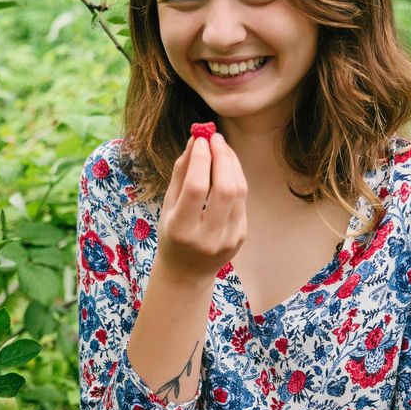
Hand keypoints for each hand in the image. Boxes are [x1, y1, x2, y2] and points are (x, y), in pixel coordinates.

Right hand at [156, 132, 246, 282]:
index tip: (200, 139)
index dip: (201, 159)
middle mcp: (207, 237)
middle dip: (222, 157)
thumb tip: (196, 141)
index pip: (197, 188)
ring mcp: (228, 239)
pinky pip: (242, 200)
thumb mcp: (168, 206)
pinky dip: (236, 178)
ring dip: (232, 164)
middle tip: (215, 137)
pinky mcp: (241, 236)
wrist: (187, 272)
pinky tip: (227, 167)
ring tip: (221, 148)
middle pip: (225, 189)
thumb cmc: (172, 233)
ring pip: (239, 192)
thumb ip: (181, 173)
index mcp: (181, 229)